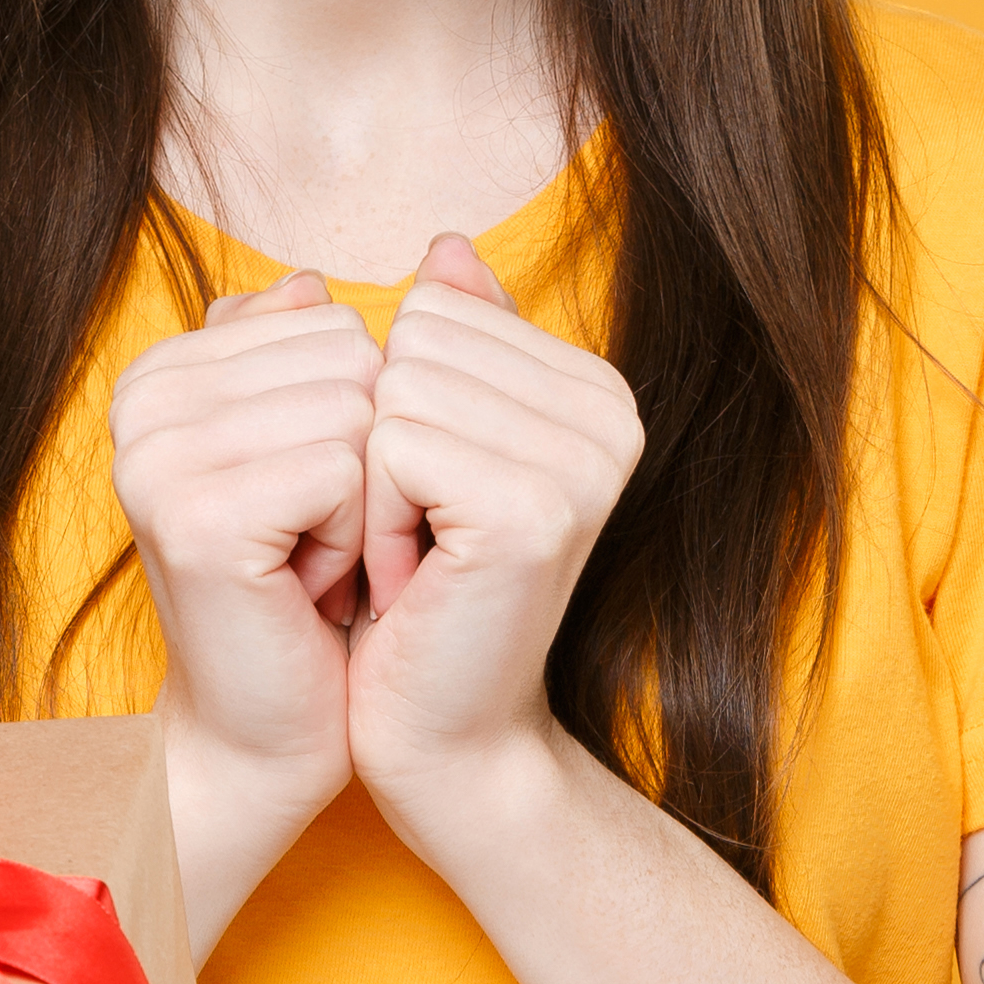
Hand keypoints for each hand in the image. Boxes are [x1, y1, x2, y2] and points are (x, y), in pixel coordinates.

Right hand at [105, 274, 379, 906]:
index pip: (330, 320)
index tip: (304, 499)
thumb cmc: (302, 589)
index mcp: (159, 371)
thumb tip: (313, 279)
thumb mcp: (306, 448)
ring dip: (363, 500)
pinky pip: (346, 470)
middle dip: (363, 454)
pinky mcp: (196, 516)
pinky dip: (355, 538)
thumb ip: (300, 354)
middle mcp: (140, 401)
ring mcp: (158, 457)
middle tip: (310, 538)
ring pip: (356, 407)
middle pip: (348, 355)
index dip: (353, 417)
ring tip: (307, 561)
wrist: (268, 728)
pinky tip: (306, 586)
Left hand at [342, 232, 642, 838]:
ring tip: (415, 558)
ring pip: (394, 386)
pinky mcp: (536, 509)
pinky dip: (372, 518)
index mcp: (594, 386)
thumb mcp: (430, 451)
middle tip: (417, 534)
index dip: (396, 405)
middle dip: (380, 439)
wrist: (441, 738)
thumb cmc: (417, 595)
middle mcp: (612, 411)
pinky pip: (390, 445)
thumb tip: (443, 245)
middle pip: (413, 337)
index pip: (436, 308)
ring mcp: (583, 460)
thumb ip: (450, 347)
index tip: (429, 497)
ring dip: (371, 484)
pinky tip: (412, 580)